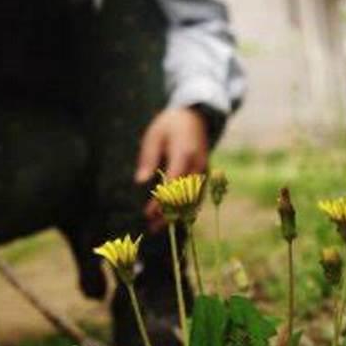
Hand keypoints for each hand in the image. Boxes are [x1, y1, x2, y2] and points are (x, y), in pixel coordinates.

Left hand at [135, 108, 208, 230]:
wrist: (195, 117)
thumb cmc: (169, 125)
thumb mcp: (154, 136)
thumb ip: (148, 158)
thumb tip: (140, 181)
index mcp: (184, 153)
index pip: (172, 184)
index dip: (160, 202)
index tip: (146, 214)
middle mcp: (198, 165)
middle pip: (184, 197)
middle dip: (168, 214)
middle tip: (150, 227)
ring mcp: (204, 171)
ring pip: (193, 200)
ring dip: (177, 216)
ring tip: (158, 228)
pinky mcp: (206, 175)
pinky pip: (198, 197)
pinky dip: (187, 210)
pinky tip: (174, 219)